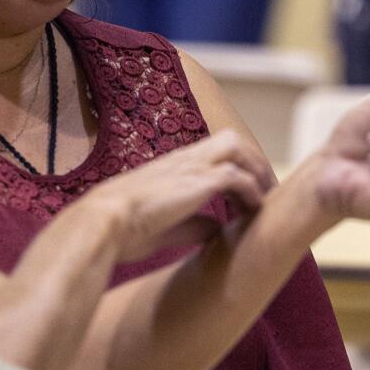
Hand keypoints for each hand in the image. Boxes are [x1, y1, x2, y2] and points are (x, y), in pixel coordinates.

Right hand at [63, 129, 273, 262]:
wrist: (103, 225)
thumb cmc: (124, 230)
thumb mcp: (167, 226)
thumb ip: (195, 223)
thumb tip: (219, 229)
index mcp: (173, 166)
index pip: (214, 151)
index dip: (236, 167)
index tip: (250, 192)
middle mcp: (183, 160)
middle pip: (230, 140)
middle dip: (253, 161)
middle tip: (266, 191)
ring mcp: (190, 167)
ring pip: (236, 148)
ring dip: (256, 170)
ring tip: (266, 198)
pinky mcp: (196, 182)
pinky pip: (236, 177)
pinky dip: (251, 190)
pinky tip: (256, 210)